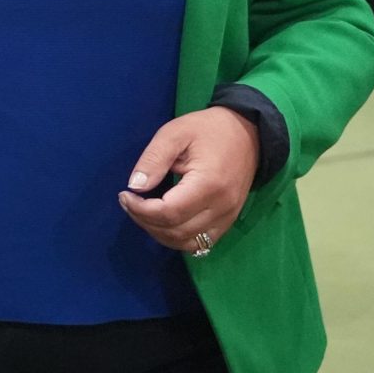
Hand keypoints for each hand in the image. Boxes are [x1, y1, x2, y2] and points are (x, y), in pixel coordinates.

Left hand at [117, 107, 259, 254]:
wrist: (247, 133)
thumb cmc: (209, 129)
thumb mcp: (175, 133)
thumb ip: (153, 159)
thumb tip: (134, 186)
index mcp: (209, 184)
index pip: (169, 213)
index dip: (141, 210)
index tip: (125, 195)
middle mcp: (222, 207)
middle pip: (176, 231)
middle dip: (145, 221)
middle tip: (129, 202)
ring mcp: (228, 217)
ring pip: (187, 243)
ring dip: (159, 233)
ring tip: (142, 212)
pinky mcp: (229, 221)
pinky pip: (201, 243)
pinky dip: (177, 238)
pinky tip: (163, 222)